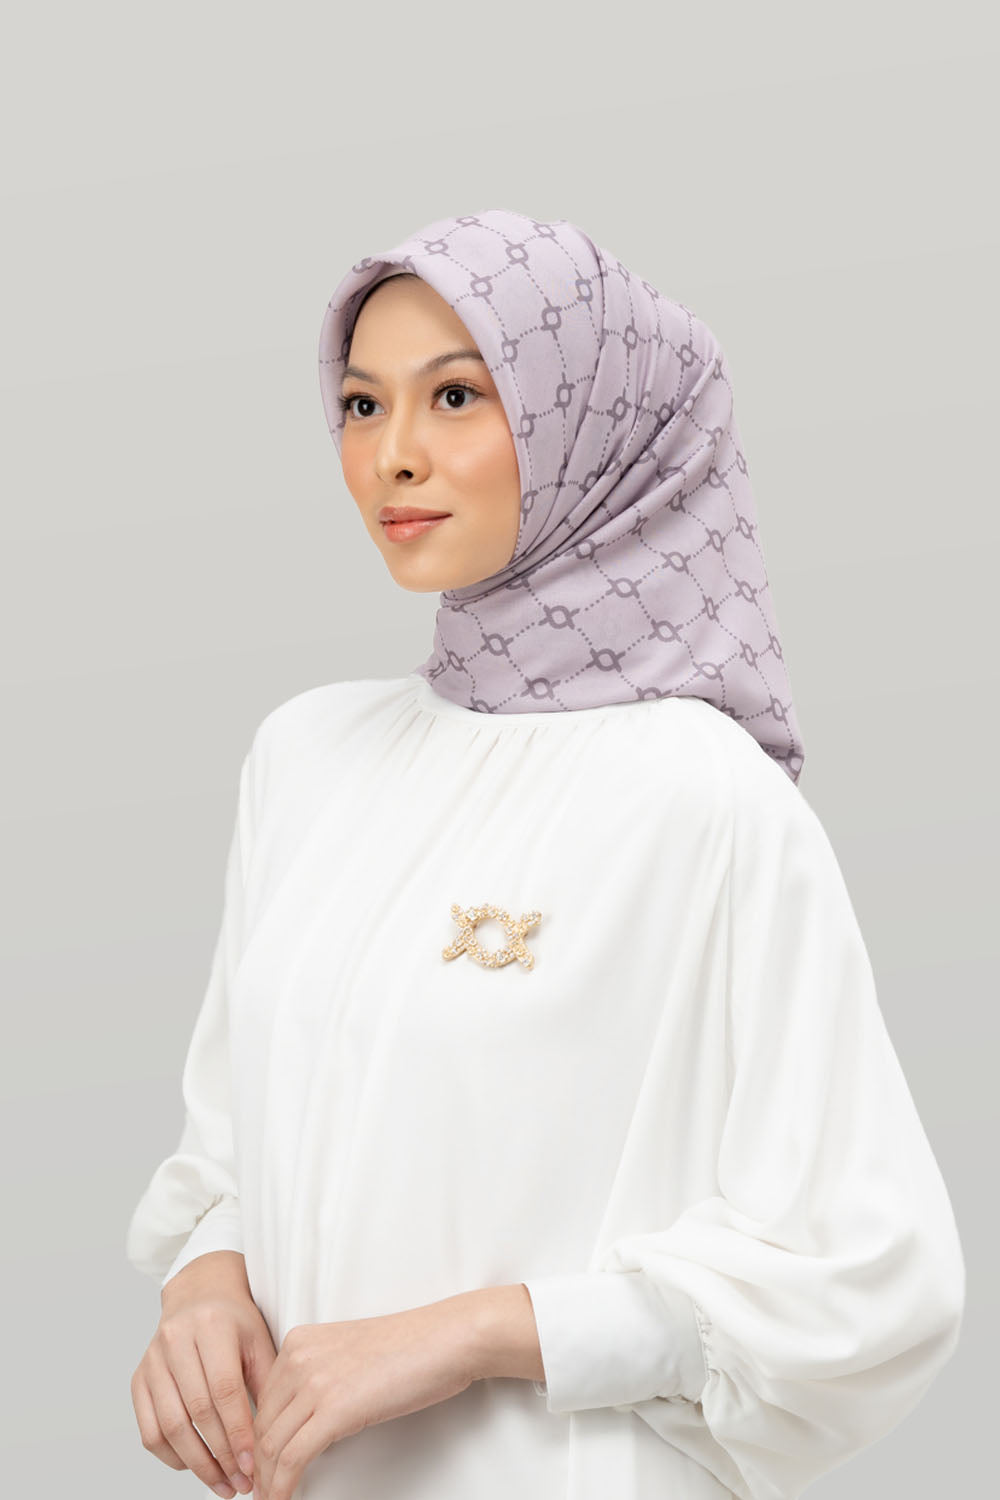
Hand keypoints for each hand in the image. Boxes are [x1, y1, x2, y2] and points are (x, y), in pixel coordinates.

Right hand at [130, 1251, 277, 1497]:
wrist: (199, 1295)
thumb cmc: (235, 1322)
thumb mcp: (259, 1341)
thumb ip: (267, 1384)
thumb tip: (271, 1440)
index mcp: (212, 1325)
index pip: (224, 1390)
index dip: (238, 1432)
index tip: (253, 1464)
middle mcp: (176, 1340)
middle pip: (197, 1411)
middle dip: (221, 1455)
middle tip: (241, 1483)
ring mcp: (152, 1361)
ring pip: (170, 1426)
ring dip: (197, 1464)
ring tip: (222, 1484)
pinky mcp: (138, 1379)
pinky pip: (149, 1430)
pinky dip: (171, 1456)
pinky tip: (195, 1465)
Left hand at [251, 1296, 476, 1499]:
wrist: (445, 1339)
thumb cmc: (411, 1347)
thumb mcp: (348, 1353)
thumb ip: (319, 1375)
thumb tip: (306, 1417)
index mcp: (301, 1342)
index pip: (263, 1401)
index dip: (257, 1439)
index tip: (260, 1463)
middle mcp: (300, 1358)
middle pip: (262, 1425)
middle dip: (258, 1465)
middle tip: (262, 1489)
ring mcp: (315, 1382)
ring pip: (271, 1446)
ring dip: (267, 1481)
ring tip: (271, 1499)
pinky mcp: (335, 1410)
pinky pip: (293, 1459)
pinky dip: (283, 1487)